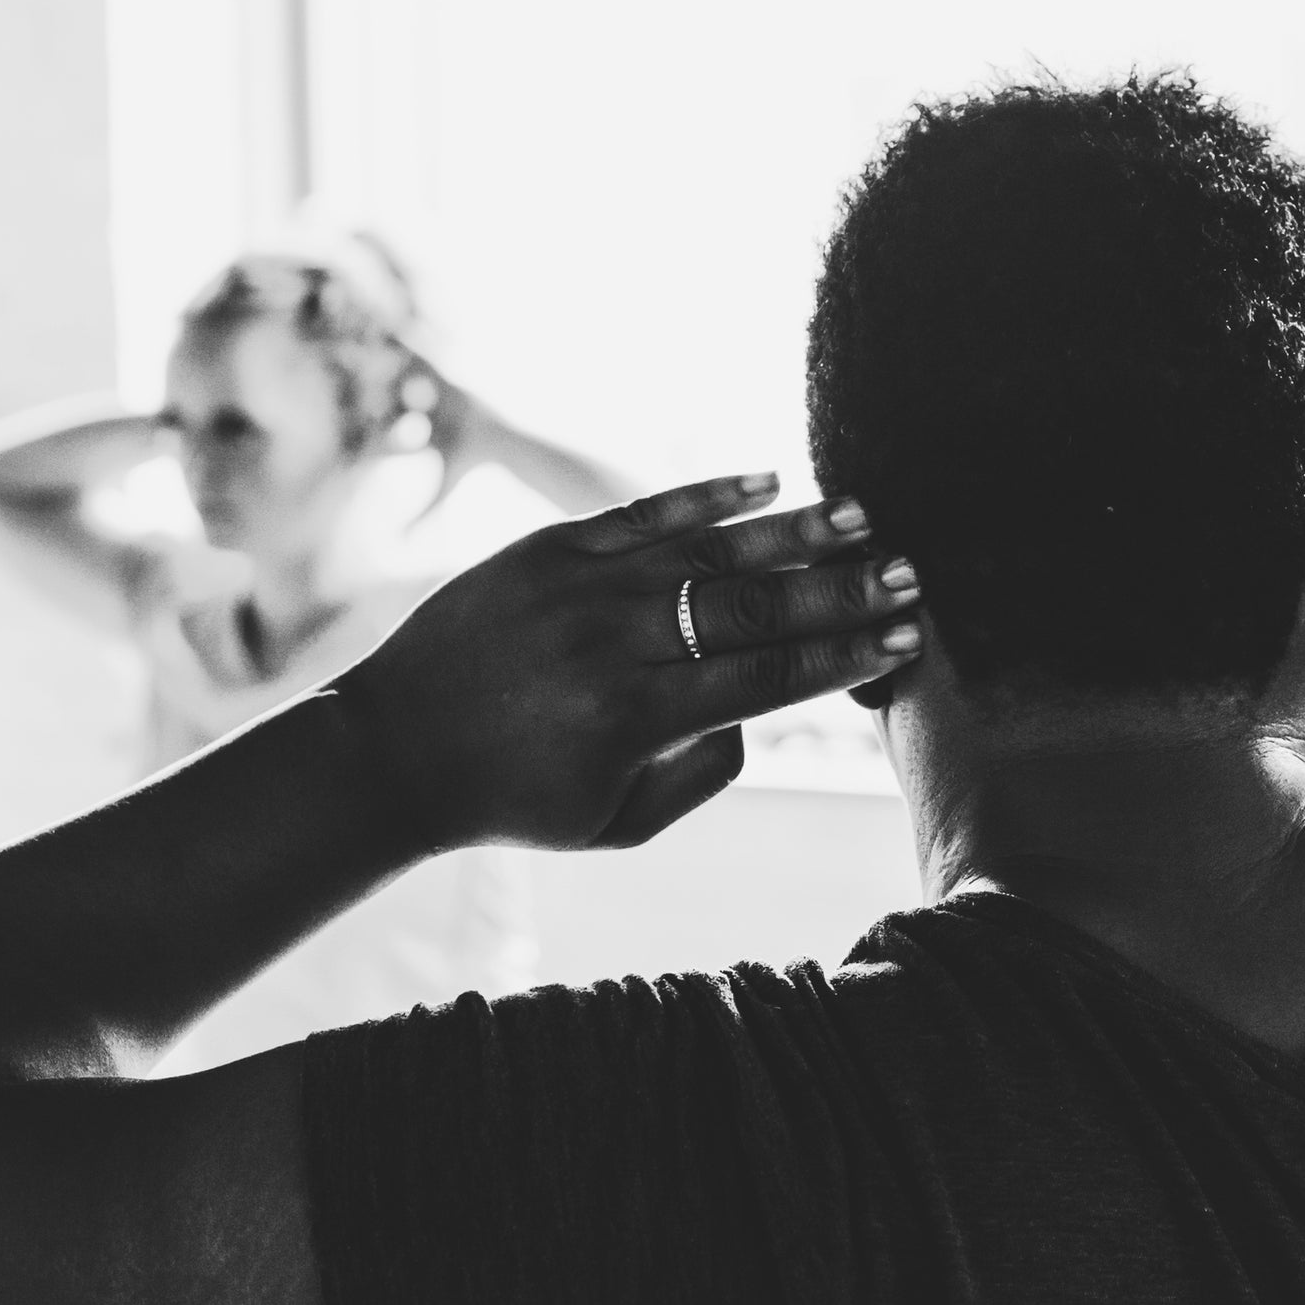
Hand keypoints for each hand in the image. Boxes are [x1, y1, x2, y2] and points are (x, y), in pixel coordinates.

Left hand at [330, 473, 920, 849]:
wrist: (395, 749)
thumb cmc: (516, 800)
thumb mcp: (616, 823)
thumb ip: (700, 774)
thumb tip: (760, 713)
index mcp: (634, 720)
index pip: (765, 680)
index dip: (842, 657)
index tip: (903, 638)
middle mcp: (612, 645)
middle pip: (751, 608)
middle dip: (840, 590)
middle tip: (909, 573)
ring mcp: (580, 588)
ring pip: (706, 550)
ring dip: (792, 530)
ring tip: (861, 514)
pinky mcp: (549, 550)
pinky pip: (642, 515)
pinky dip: (707, 497)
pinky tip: (768, 481)